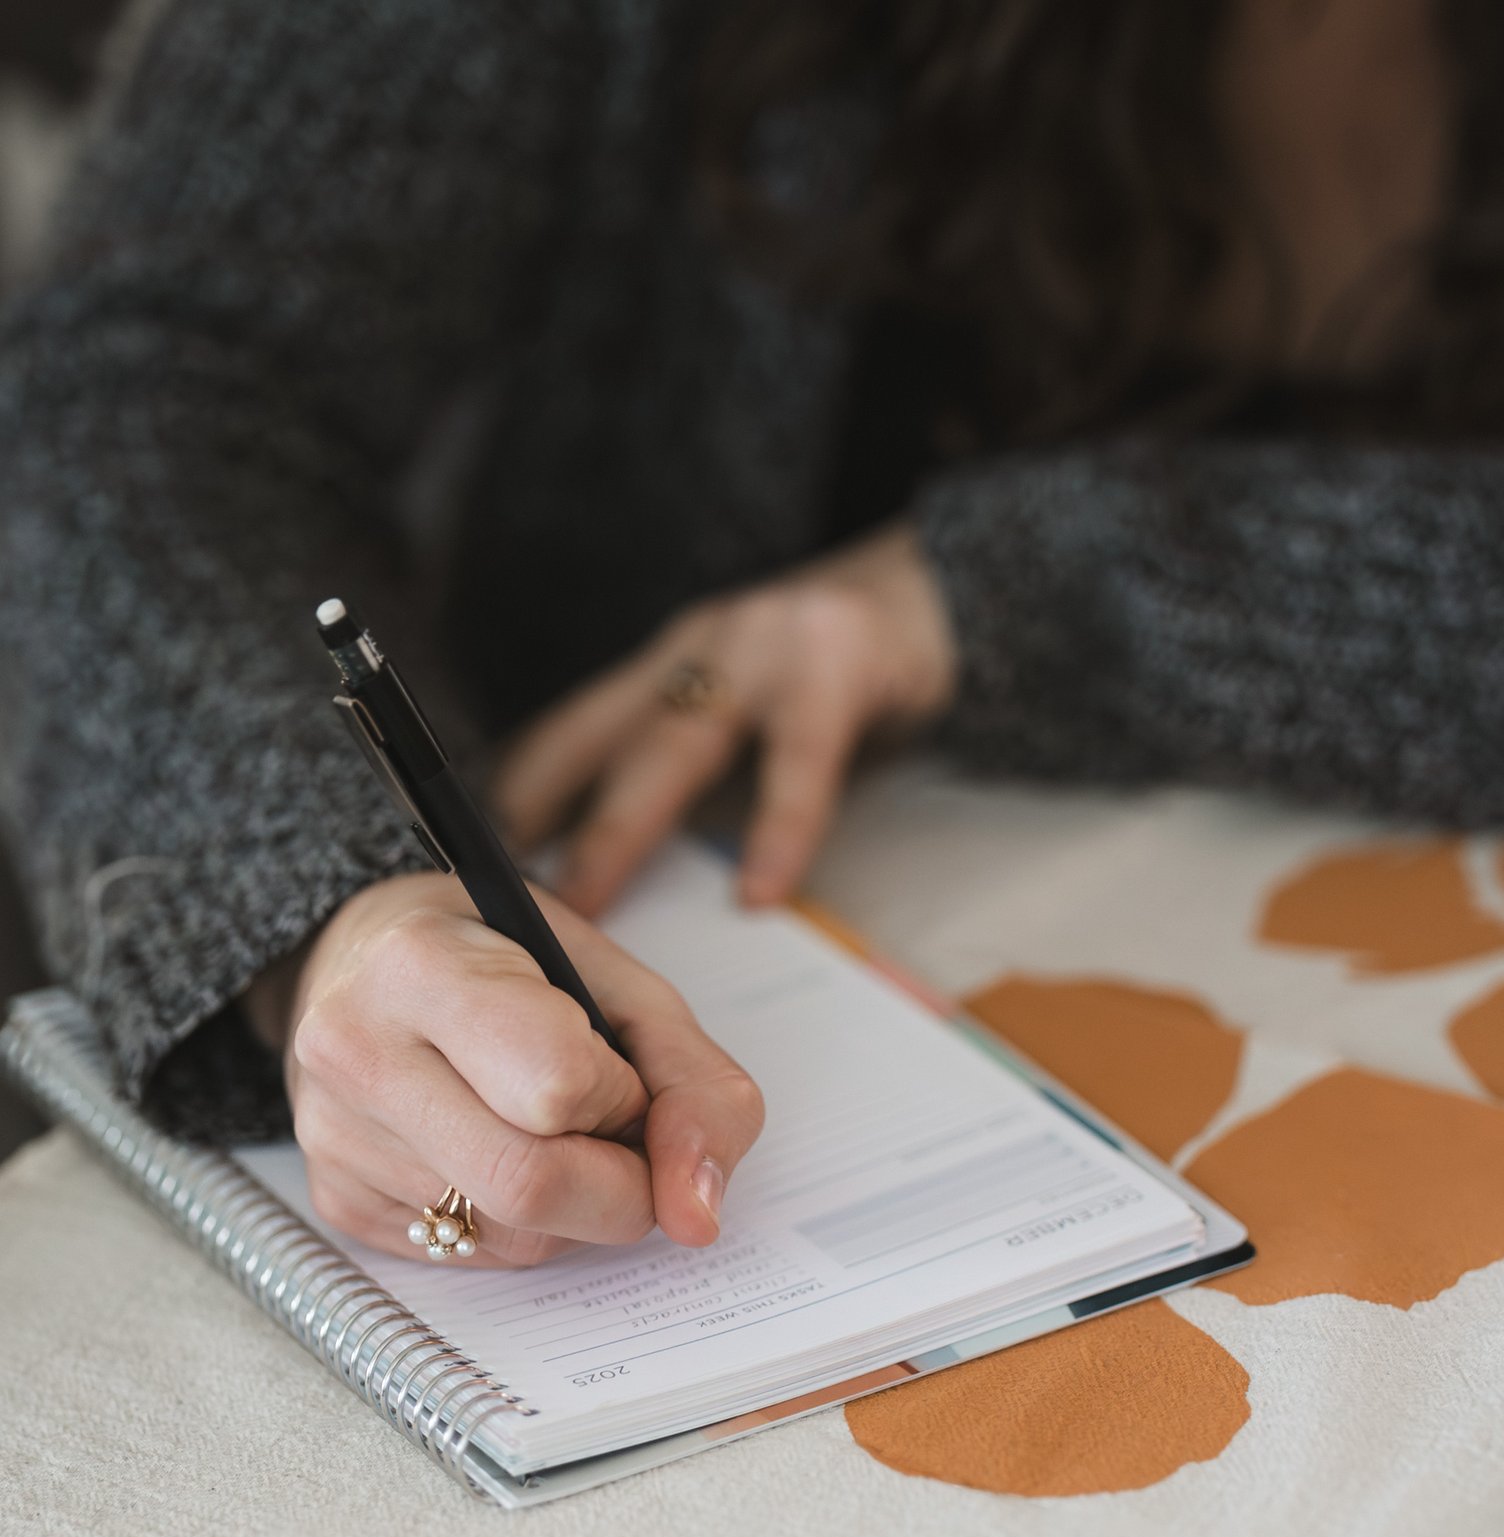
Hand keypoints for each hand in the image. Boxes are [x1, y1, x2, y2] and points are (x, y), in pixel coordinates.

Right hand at [247, 872, 764, 1264]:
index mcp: (423, 968)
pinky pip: (472, 1255)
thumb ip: (696, 1089)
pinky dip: (524, 1222)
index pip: (559, 1090)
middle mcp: (356, 1052)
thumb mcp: (627, 987)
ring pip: (510, 1236)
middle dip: (619, 1184)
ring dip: (576, 1205)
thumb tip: (696, 1216)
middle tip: (620, 1133)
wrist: (369, 956)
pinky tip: (503, 1152)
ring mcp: (331, 1135)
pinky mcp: (335, 1198)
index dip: (622, 1099)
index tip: (621, 1075)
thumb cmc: (512, 961)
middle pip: (530, 1186)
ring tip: (553, 1129)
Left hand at [496, 521, 957, 916]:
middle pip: (607, 741)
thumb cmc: (849, 665)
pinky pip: (798, 764)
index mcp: (676, 663)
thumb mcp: (758, 701)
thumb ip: (708, 763)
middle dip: (547, 820)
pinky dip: (775, 831)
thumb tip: (643, 866)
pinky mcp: (837, 665)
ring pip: (675, 748)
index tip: (478, 864)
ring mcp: (767, 650)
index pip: (574, 729)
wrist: (944, 590)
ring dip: (619, 827)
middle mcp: (705, 648)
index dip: (521, 795)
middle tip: (508, 896)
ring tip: (590, 896)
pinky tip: (760, 886)